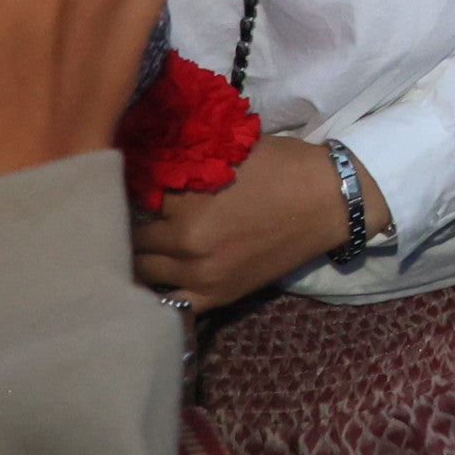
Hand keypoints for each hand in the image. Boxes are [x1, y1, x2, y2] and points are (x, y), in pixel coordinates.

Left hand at [133, 134, 364, 311]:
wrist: (330, 201)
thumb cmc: (284, 166)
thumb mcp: (231, 151)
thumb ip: (190, 162)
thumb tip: (153, 158)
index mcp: (188, 202)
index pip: (136, 196)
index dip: (130, 187)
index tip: (125, 181)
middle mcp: (186, 243)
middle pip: (132, 236)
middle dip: (125, 222)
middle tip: (123, 212)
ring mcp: (201, 275)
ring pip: (142, 271)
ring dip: (135, 255)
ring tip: (133, 243)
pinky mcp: (217, 295)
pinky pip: (169, 303)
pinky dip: (155, 291)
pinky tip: (148, 279)